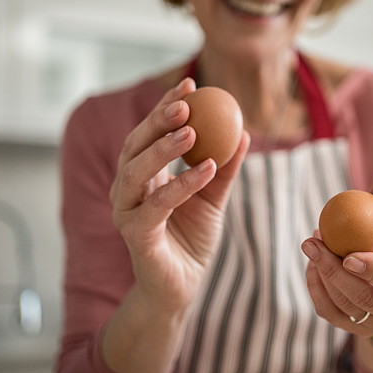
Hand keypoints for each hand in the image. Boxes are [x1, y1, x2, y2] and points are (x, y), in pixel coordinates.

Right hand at [108, 77, 249, 312]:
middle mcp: (128, 190)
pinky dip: (182, 185)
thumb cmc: (191, 240)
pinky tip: (207, 168)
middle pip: (135, 146)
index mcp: (142, 175)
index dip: (166, 106)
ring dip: (163, 149)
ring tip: (192, 131)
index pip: (149, 132)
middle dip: (157, 121)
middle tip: (185, 102)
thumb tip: (245, 131)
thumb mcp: (214, 198)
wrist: (180, 289)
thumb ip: (226, 167)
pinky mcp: (137, 236)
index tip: (191, 83)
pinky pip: (157, 205)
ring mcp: (127, 212)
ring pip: (136, 172)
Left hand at [302, 171, 372, 336]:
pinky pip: (330, 313)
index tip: (350, 256)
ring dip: (322, 274)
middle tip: (314, 241)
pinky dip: (316, 288)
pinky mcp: (357, 330)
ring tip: (313, 242)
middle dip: (335, 271)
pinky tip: (312, 263)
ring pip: (345, 307)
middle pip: (367, 300)